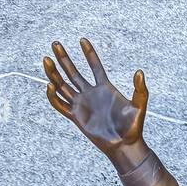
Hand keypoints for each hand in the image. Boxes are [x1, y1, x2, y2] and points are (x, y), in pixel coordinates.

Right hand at [44, 37, 148, 160]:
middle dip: (64, 58)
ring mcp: (82, 104)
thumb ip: (140, 90)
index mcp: (105, 88)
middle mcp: (91, 94)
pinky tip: (50, 85)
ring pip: (63, 85)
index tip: (82, 39)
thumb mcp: (139, 106)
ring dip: (53, 73)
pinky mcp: (76, 116)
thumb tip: (139, 72)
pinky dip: (53, 96)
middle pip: (73, 72)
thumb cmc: (134, 127)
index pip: (95, 66)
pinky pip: (60, 104)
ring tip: (46, 59)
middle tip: (55, 43)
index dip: (89, 53)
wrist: (125, 145)